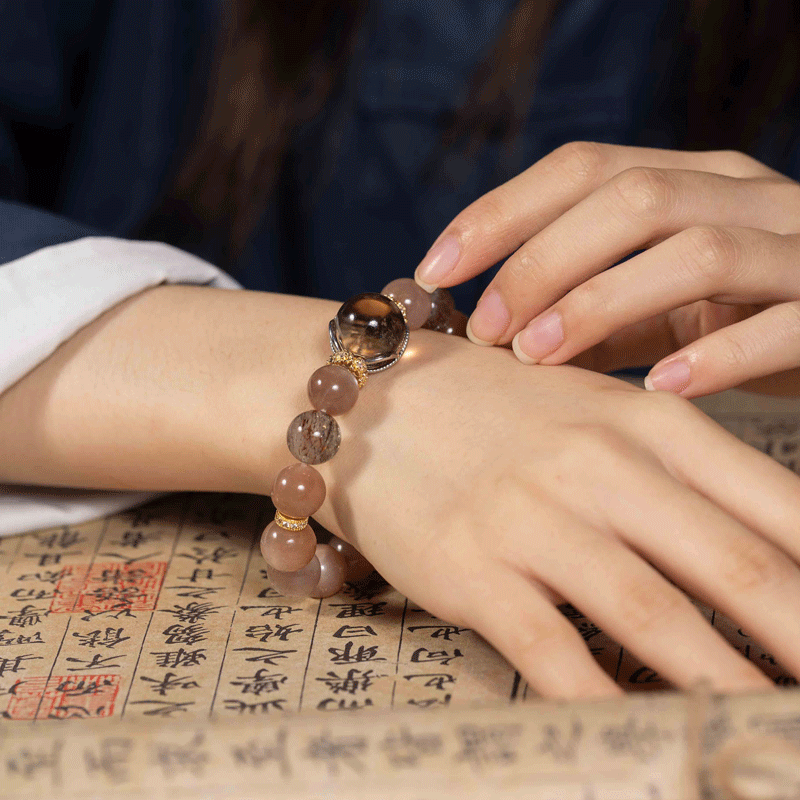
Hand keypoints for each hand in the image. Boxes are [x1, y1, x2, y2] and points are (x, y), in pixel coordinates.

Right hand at [5, 283, 798, 699]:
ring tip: (770, 734)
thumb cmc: (491, 407)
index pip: (777, 506)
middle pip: (738, 568)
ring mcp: (531, 516)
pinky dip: (606, 703)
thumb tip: (763, 552)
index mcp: (644, 420)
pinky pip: (554, 652)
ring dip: (729, 688)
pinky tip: (639, 737)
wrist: (367, 397)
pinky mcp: (471, 567)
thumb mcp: (593, 411)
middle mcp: (598, 464)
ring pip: (657, 617)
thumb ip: (673, 472)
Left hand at [413, 142, 799, 397]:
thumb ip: (588, 316)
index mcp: (689, 181)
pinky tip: (657, 390)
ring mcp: (794, 246)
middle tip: (487, 328)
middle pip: (629, 198)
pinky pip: (781, 322)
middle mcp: (741, 195)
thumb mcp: (655, 311)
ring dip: (602, 302)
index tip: (434, 270)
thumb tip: (493, 341)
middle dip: (542, 261)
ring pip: (694, 249)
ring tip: (540, 357)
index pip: (580, 168)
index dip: (500, 213)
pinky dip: (716, 355)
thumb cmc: (737, 320)